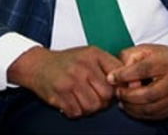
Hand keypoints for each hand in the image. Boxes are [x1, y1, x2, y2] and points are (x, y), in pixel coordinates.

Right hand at [7, 45, 122, 117]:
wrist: (37, 65)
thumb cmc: (67, 62)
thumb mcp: (90, 55)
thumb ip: (109, 66)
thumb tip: (130, 83)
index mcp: (94, 54)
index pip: (118, 74)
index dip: (119, 86)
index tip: (116, 90)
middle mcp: (83, 66)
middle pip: (106, 95)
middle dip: (104, 101)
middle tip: (96, 97)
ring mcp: (70, 80)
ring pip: (92, 106)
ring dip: (90, 108)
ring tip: (83, 100)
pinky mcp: (59, 94)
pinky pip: (76, 112)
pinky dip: (76, 111)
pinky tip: (72, 102)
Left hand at [107, 44, 167, 120]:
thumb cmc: (165, 57)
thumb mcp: (147, 49)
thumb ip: (130, 57)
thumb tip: (118, 72)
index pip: (144, 69)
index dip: (125, 75)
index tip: (111, 78)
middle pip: (148, 93)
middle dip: (128, 95)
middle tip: (117, 92)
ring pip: (151, 108)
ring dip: (132, 107)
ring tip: (122, 101)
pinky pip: (155, 115)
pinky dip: (140, 114)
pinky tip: (131, 107)